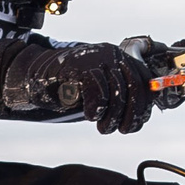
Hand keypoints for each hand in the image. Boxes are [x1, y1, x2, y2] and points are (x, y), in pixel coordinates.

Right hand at [3, 44, 153, 134]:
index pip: (145, 84)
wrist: (38, 78)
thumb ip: (122, 98)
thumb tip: (143, 115)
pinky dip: (96, 108)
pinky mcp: (81, 65)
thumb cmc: (72, 89)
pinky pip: (98, 90)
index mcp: (123, 59)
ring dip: (111, 116)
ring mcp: (98, 57)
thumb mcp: (102, 93)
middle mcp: (114, 54)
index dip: (142, 108)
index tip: (131, 125)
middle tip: (118, 130)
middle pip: (135, 88)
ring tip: (102, 127)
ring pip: (118, 91)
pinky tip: (90, 115)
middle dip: (130, 115)